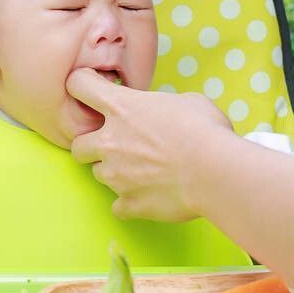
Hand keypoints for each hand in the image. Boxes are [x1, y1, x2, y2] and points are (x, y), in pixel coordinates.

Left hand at [66, 68, 232, 221]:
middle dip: (91, 145)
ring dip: (114, 172)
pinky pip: (118, 206)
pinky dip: (130, 202)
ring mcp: (116, 175)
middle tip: (116, 145)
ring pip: (97, 175)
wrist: (215, 171)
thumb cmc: (206, 130)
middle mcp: (109, 141)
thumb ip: (162, 106)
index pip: (78, 86)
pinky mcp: (128, 203)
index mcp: (121, 107)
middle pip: (77, 145)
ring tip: (142, 171)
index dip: (81, 86)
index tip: (92, 92)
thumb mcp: (187, 101)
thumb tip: (164, 113)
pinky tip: (149, 195)